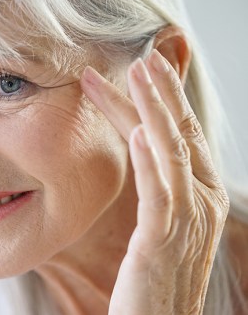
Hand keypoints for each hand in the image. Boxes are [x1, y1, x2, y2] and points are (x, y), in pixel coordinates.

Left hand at [81, 50, 228, 313]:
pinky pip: (160, 194)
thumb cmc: (155, 277)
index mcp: (198, 195)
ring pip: (173, 153)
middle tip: (141, 58)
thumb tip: (143, 150)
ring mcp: (185, 221)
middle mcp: (200, 202)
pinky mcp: (161, 242)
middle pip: (179, 135)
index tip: (135, 70)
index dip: (157, 102)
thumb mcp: (160, 225)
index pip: (176, 137)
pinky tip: (136, 133)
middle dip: (161, 94)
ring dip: (154, 110)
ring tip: (137, 75)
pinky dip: (151, 161)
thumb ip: (157, 187)